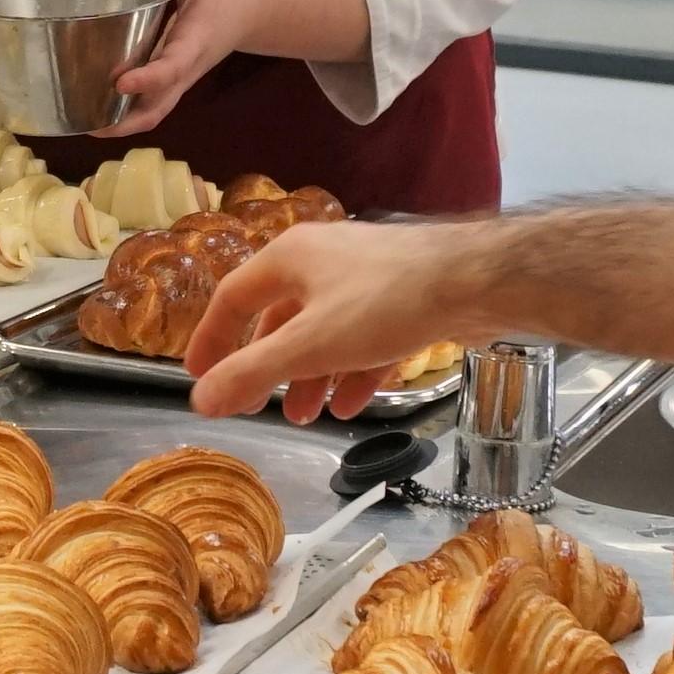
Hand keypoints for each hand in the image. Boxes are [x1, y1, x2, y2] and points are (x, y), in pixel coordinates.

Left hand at [102, 0, 255, 138]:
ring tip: (85, 123)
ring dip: (122, 123)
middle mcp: (187, 67)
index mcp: (195, 41)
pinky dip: (126, 112)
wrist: (250, 10)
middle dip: (126, 122)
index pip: (173, 67)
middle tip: (91, 124)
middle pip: (159, 108)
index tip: (120, 82)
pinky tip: (96, 107)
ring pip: (154, 112)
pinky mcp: (173, 78)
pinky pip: (151, 103)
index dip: (148, 78)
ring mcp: (180, 77)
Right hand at [187, 216, 510, 425]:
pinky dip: (352, 370)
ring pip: (325, 332)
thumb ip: (251, 372)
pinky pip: (365, 337)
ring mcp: (366, 276)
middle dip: (268, 368)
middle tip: (255, 407)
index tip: (198, 376)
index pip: (233, 298)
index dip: (212, 340)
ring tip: (307, 416)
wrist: (474, 281)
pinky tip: (353, 404)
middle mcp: (323, 258)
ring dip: (311, 376)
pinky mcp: (403, 296)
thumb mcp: (308, 346)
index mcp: (290, 257)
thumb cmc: (383, 303)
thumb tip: (199, 400)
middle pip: (281, 318)